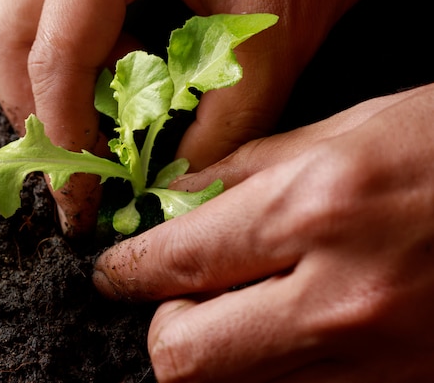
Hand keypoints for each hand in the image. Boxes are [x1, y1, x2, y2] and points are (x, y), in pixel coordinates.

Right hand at [0, 0, 385, 234]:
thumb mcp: (273, 35)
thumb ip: (226, 118)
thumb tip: (175, 179)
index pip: (57, 49)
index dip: (63, 133)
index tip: (80, 196)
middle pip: (8, 33)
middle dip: (40, 114)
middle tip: (81, 168)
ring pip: (8, 15)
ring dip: (44, 81)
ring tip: (104, 112)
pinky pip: (32, 0)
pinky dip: (56, 48)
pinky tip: (106, 65)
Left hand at [93, 84, 433, 381]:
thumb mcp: (347, 129)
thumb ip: (248, 170)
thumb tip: (177, 200)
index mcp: (315, 209)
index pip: (174, 263)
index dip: (126, 271)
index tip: (113, 272)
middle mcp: (338, 297)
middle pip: (185, 358)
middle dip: (163, 327)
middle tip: (171, 294)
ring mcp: (373, 357)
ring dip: (214, 351)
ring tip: (229, 308)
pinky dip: (269, 369)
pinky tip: (281, 326)